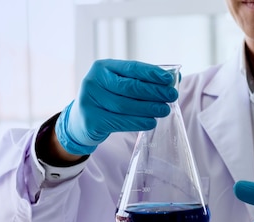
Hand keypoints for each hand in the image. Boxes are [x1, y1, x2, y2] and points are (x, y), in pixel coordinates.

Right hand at [55, 59, 178, 154]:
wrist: (80, 121)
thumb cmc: (106, 101)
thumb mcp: (118, 86)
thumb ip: (141, 81)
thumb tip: (173, 79)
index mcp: (102, 67)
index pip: (131, 68)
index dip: (151, 73)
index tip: (169, 79)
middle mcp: (93, 81)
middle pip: (129, 87)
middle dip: (153, 92)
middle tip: (172, 97)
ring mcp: (89, 100)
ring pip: (125, 106)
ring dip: (148, 109)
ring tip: (164, 110)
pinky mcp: (91, 120)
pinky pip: (119, 122)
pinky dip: (138, 122)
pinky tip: (151, 122)